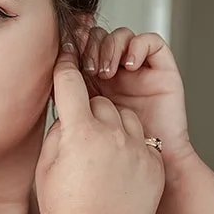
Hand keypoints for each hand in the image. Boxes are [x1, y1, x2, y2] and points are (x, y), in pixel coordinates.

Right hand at [35, 43, 164, 213]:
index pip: (71, 82)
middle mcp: (113, 134)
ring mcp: (138, 149)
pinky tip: (118, 171)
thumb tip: (69, 113)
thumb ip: (59, 132)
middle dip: (89, 112)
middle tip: (80, 136)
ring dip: (113, 127)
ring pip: (125, 118)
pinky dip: (131, 148)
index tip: (65, 59)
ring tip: (101, 157)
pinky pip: (143, 142)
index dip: (65, 67)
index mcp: (81, 132)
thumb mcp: (47, 167)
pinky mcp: (155, 166)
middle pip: (100, 103)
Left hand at [78, 24, 192, 166]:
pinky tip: (129, 66)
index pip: (80, 52)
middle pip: (99, 38)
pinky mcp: (164, 71)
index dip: (73, 48)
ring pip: (122, 36)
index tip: (64, 54)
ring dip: (110, 47)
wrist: (157, 177)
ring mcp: (140, 71)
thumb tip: (50, 92)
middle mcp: (116, 75)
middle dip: (90, 47)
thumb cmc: (121, 164)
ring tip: (107, 72)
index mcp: (94, 87)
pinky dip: (138, 46)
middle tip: (87, 68)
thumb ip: (67, 114)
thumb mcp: (84, 136)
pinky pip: (152, 42)